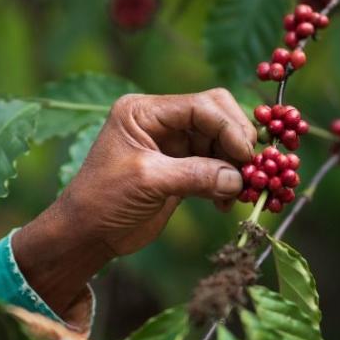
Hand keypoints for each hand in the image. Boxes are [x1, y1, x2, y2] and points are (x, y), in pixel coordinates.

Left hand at [12, 88, 255, 313]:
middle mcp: (161, 122)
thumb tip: (239, 179)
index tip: (246, 155)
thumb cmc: (103, 201)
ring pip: (221, 143)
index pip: (200, 105)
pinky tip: (226, 203)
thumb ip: (195, 175)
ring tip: (241, 192)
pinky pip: (217, 167)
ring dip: (236, 166)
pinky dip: (228, 182)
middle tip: (252, 170)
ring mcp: (173, 145)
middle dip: (237, 142)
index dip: (228, 127)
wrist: (86, 235)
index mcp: (144, 112)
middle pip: (217, 117)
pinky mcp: (182, 169)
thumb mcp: (148, 181)